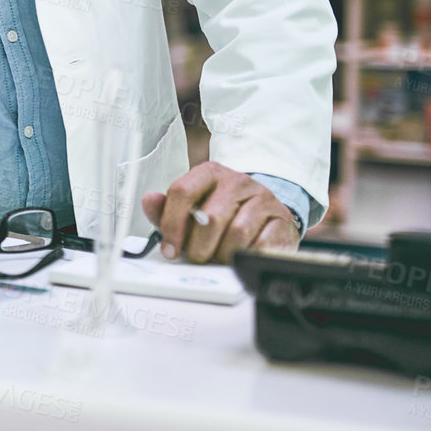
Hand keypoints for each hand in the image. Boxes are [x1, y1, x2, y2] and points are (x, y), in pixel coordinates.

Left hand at [141, 161, 299, 264]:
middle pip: (209, 217)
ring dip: (222, 254)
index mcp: (209, 173)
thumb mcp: (192, 206)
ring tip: (219, 256)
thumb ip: (166, 208)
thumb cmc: (223, 211)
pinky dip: (246, 257)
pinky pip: (261, 245)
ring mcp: (262, 198)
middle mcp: (237, 181)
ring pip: (236, 233)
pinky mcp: (282, 219)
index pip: (182, 192)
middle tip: (197, 256)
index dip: (171, 224)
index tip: (169, 248)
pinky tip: (240, 255)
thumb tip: (149, 200)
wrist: (266, 211)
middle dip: (198, 246)